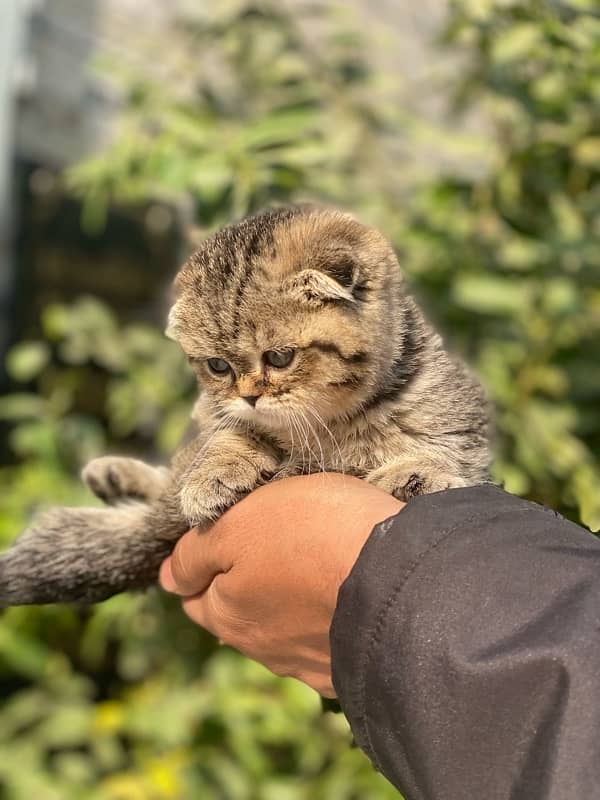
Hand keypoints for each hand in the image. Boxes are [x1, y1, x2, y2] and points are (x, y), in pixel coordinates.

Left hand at [159, 473, 402, 696]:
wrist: (404, 581)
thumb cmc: (314, 536)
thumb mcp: (240, 523)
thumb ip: (195, 552)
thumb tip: (166, 576)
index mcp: (228, 614)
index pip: (193, 594)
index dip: (199, 564)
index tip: (221, 538)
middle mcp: (263, 648)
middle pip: (235, 614)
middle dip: (239, 586)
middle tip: (263, 548)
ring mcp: (309, 662)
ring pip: (279, 628)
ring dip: (283, 602)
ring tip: (304, 568)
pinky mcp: (349, 664)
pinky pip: (322, 639)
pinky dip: (321, 619)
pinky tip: (336, 597)